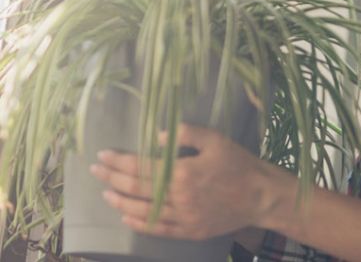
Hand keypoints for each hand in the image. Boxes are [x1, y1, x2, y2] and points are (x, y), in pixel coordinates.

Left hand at [90, 124, 274, 240]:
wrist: (260, 195)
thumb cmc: (238, 163)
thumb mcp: (215, 139)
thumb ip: (186, 133)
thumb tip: (155, 137)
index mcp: (183, 172)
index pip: (141, 167)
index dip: (119, 161)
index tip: (103, 155)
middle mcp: (178, 197)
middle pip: (136, 189)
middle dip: (112, 177)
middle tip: (95, 170)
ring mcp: (183, 218)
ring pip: (142, 211)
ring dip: (120, 202)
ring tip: (106, 193)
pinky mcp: (189, 231)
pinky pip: (158, 229)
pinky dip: (139, 224)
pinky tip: (127, 217)